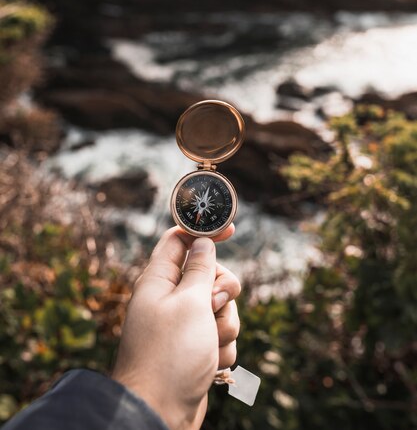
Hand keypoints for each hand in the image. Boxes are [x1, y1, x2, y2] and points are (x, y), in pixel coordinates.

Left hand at [112, 225, 240, 429]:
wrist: (158, 413)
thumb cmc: (170, 355)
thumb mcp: (190, 303)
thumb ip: (201, 269)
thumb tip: (203, 242)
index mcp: (159, 280)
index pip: (180, 240)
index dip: (204, 231)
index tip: (231, 230)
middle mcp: (170, 299)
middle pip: (210, 274)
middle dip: (222, 291)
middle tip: (212, 305)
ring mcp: (184, 325)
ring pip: (221, 307)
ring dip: (224, 325)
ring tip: (208, 345)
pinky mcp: (196, 348)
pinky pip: (221, 335)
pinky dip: (222, 348)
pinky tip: (209, 365)